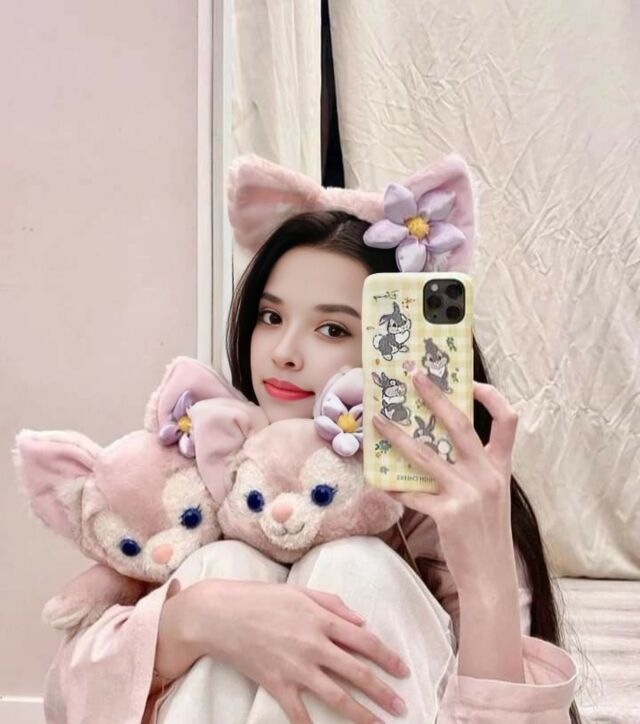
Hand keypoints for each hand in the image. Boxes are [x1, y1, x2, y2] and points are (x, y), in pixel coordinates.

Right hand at [179, 579, 409, 722]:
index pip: (365, 640)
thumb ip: (333, 603)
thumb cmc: (260, 598)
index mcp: (321, 619)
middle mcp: (314, 644)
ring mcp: (295, 667)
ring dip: (361, 714)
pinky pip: (299, 713)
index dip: (387, 656)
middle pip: (357, 673)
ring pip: (336, 697)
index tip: (402, 670)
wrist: (220, 614)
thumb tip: (361, 620)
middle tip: (402, 706)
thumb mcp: (300, 591)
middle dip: (383, 692)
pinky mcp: (276, 684)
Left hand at [373, 372, 519, 596]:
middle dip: (435, 396)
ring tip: (377, 420)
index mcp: (500, 466)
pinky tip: (381, 482)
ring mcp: (468, 493)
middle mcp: (487, 475)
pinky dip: (395, 487)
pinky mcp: (448, 513)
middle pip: (460, 424)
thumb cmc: (486, 532)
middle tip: (414, 375)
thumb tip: (437, 442)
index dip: (492, 397)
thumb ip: (474, 468)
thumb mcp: (492, 495)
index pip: (509, 421)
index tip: (470, 382)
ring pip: (426, 454)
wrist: (491, 577)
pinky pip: (413, 493)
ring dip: (398, 435)